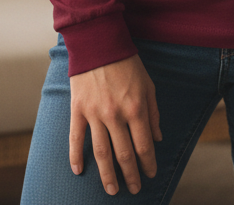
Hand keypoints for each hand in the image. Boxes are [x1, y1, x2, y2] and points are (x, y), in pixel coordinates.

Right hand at [69, 54, 162, 195]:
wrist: (99, 43)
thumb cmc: (127, 63)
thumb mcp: (148, 84)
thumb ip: (153, 112)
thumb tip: (157, 138)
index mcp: (136, 108)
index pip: (144, 145)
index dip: (148, 163)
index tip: (150, 174)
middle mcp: (116, 115)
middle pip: (124, 154)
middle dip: (130, 175)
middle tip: (134, 189)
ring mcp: (95, 114)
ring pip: (101, 152)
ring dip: (107, 174)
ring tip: (111, 190)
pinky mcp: (78, 109)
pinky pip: (76, 138)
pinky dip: (76, 157)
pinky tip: (79, 172)